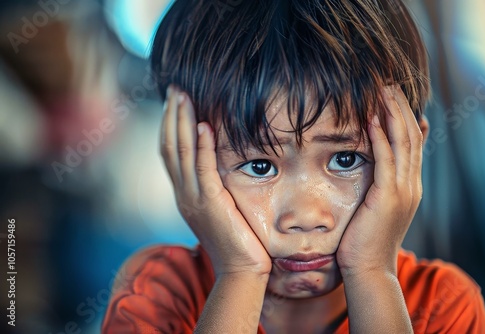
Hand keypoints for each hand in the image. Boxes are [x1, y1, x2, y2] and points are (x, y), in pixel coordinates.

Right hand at [160, 86, 271, 276]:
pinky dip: (201, 146)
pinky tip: (202, 125)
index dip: (170, 126)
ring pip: (180, 153)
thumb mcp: (219, 208)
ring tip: (182, 96)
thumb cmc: (236, 239)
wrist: (241, 269)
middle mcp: (183, 194)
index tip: (174, 102)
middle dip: (171, 116)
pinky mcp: (210, 203)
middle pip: (169, 147)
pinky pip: (202, 169)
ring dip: (181, 123)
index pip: (170, 153)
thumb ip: (212, 185)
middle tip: (173, 88)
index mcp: (184, 194)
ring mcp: (194, 199)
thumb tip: (218, 163)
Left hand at [336, 86, 422, 276]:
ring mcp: (403, 190)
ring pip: (403, 142)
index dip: (406, 117)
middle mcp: (412, 184)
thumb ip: (381, 185)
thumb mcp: (378, 207)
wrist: (369, 268)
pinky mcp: (388, 196)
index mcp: (410, 186)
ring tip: (384, 91)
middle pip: (411, 136)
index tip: (396, 97)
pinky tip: (373, 119)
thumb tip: (374, 168)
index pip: (412, 143)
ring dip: (393, 114)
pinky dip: (380, 137)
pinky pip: (386, 159)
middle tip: (390, 85)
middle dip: (401, 108)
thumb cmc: (366, 239)